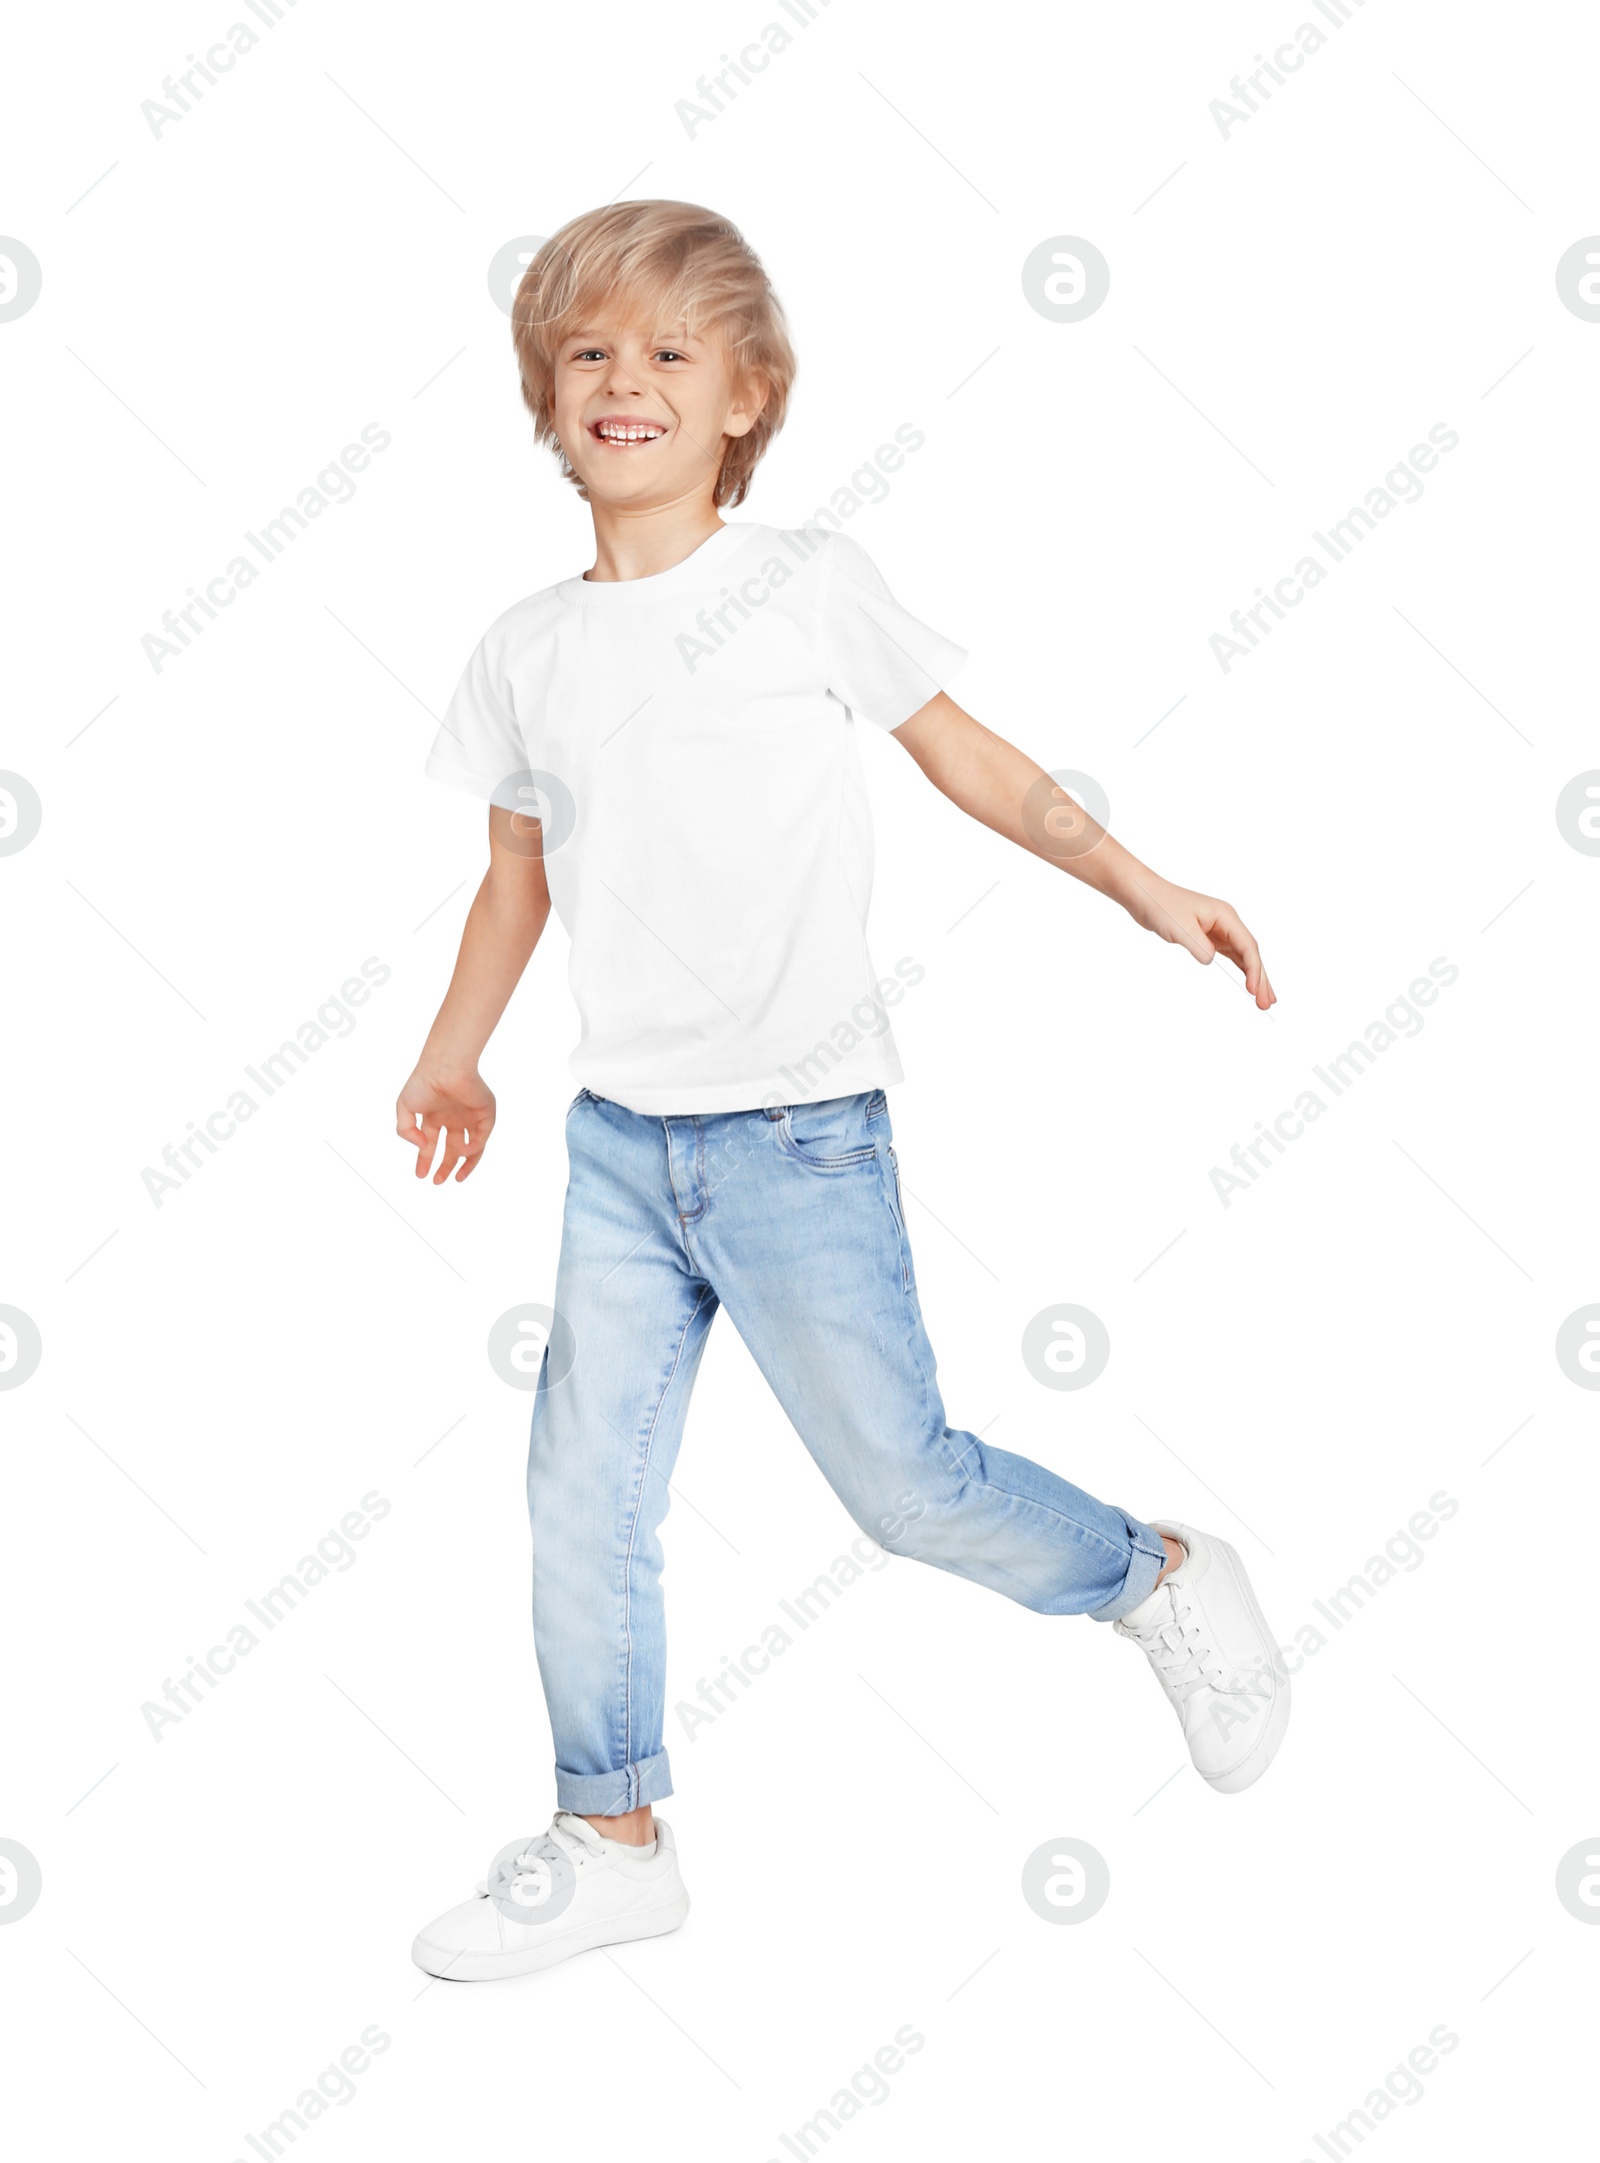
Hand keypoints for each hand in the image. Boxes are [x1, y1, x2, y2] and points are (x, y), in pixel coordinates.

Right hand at [396, 1062, 496, 1181]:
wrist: (445, 1066)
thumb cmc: (423, 1083)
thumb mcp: (404, 1108)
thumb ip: (406, 1130)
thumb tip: (421, 1147)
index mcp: (435, 1116)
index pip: (432, 1144)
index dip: (425, 1160)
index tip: (420, 1175)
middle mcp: (453, 1118)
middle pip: (452, 1149)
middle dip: (445, 1166)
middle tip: (437, 1181)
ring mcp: (470, 1116)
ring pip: (472, 1147)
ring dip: (465, 1164)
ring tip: (455, 1178)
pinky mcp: (486, 1113)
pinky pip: (482, 1136)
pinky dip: (474, 1148)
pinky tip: (462, 1154)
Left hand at [1119, 874, 1275, 1009]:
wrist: (1145, 895)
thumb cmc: (1161, 905)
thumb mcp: (1180, 928)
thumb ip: (1198, 945)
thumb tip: (1210, 960)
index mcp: (1225, 916)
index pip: (1247, 946)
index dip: (1254, 969)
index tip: (1253, 990)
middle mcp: (1227, 922)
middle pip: (1250, 953)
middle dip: (1261, 978)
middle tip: (1267, 1003)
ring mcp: (1220, 930)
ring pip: (1243, 956)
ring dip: (1254, 977)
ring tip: (1263, 1000)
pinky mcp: (1209, 937)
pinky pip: (1231, 956)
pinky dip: (1241, 969)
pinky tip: (1248, 982)